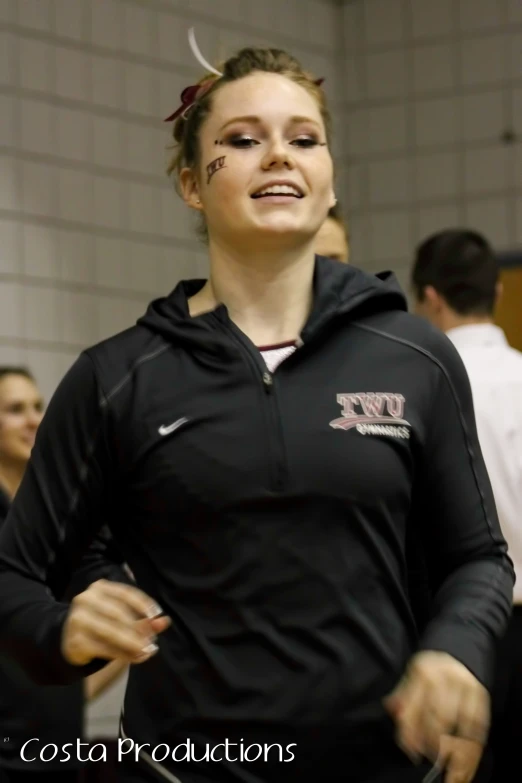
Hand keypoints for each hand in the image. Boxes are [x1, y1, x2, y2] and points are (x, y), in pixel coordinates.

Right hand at [62, 579, 170, 665]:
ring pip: (110, 631)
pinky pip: (102, 647)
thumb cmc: (100, 624)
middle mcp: (86, 599)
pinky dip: (121, 654)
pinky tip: (134, 658)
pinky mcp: (75, 640)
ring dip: (132, 643)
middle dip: (138, 628)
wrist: (67, 639)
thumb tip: (165, 622)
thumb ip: (143, 620)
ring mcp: (78, 619)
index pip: (125, 593)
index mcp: (99, 588)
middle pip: (118, 613)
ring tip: (146, 651)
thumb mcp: (121, 618)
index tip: (156, 614)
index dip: (142, 602)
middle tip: (152, 642)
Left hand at [384, 651, 489, 780]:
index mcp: (423, 671)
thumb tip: (393, 711)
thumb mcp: (412, 673)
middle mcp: (444, 676)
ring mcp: (465, 684)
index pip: (414, 705)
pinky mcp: (480, 692)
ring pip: (459, 721)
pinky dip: (471, 738)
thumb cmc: (431, 667)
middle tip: (428, 757)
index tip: (409, 750)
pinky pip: (478, 720)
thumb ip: (402, 694)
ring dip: (452, 744)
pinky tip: (464, 749)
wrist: (458, 645)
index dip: (410, 731)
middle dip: (431, 740)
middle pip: (438, 715)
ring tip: (445, 759)